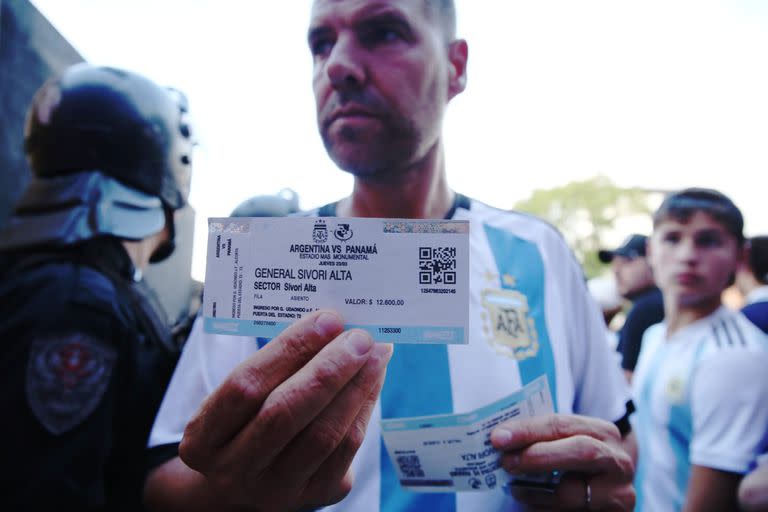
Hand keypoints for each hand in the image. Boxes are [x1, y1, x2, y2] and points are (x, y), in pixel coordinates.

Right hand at [179, 310, 392, 510]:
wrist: (249, 480)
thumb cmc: (246, 420)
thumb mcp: (239, 396)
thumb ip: (275, 364)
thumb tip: (330, 325)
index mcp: (202, 439)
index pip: (245, 386)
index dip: (290, 349)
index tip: (327, 319)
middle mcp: (233, 471)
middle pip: (285, 413)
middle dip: (328, 368)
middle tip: (359, 337)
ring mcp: (275, 491)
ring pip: (323, 434)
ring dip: (355, 386)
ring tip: (376, 353)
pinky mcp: (315, 495)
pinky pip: (347, 449)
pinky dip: (364, 407)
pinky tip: (373, 379)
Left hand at [491, 414, 634, 510]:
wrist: (609, 490)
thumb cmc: (577, 462)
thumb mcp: (567, 444)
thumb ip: (543, 438)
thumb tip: (501, 438)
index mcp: (604, 432)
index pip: (563, 425)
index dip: (528, 430)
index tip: (498, 438)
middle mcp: (618, 462)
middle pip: (580, 451)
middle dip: (538, 456)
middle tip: (506, 462)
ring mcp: (619, 494)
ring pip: (572, 493)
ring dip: (535, 493)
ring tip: (515, 489)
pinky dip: (544, 510)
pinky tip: (531, 505)